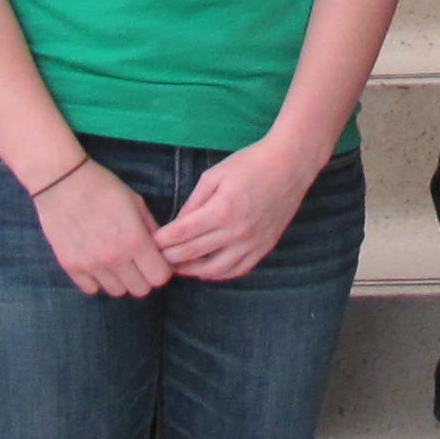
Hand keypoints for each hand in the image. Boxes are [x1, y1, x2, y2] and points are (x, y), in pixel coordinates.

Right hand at [33, 160, 174, 297]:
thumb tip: (161, 251)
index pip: (160, 277)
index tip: (155, 260)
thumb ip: (152, 230)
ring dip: (120, 279)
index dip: (161, 269)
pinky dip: (97, 280)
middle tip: (136, 261)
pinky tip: (96, 262)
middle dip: (143, 276)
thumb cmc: (103, 187)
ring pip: (117, 292)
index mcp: (135, 240)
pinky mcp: (71, 267)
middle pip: (141, 290)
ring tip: (114, 259)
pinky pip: (91, 289)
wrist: (62, 181)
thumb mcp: (136, 203)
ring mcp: (91, 265)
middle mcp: (114, 258)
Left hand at [156, 134, 326, 279]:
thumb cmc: (249, 164)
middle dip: (170, 257)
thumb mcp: (214, 175)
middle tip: (155, 257)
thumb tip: (177, 225)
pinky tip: (206, 270)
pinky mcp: (264, 247)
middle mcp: (236, 231)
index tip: (150, 242)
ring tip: (177, 268)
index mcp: (221, 209)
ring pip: (214, 270)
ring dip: (191, 271)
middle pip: (193, 254)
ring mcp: (252, 242)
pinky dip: (219, 274)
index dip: (161, 241)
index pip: (182, 234)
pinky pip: (238, 270)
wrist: (289, 165)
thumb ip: (193, 202)